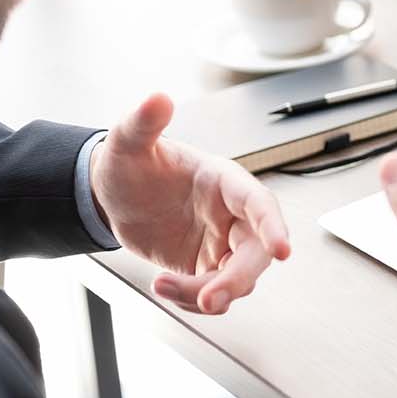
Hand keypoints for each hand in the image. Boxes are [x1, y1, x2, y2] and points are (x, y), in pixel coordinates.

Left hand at [90, 93, 291, 313]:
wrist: (114, 196)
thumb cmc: (128, 166)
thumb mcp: (128, 143)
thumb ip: (143, 123)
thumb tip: (157, 98)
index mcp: (223, 181)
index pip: (259, 202)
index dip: (274, 225)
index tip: (282, 250)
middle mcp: (230, 214)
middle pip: (256, 251)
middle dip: (238, 279)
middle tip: (210, 299)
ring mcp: (221, 243)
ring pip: (237, 278)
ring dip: (209, 294)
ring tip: (165, 286)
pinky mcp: (205, 266)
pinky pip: (213, 292)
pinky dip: (192, 299)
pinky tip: (164, 286)